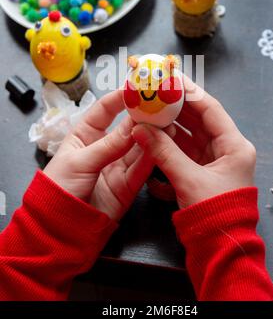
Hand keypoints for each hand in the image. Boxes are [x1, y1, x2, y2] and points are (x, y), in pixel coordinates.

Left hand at [44, 89, 153, 220]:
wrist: (60, 228)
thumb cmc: (60, 188)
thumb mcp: (80, 161)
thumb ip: (109, 145)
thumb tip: (134, 126)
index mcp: (85, 136)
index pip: (104, 110)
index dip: (120, 98)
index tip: (137, 89)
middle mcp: (103, 148)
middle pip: (126, 128)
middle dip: (142, 117)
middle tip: (160, 107)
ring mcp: (116, 166)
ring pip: (138, 148)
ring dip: (151, 137)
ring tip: (167, 125)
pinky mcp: (127, 186)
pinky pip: (141, 169)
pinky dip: (152, 158)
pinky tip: (162, 147)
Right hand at [132, 76, 255, 208]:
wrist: (219, 249)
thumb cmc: (213, 213)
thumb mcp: (188, 179)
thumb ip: (162, 152)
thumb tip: (139, 129)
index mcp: (234, 146)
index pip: (211, 109)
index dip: (190, 93)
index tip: (170, 80)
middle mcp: (226, 150)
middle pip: (199, 121)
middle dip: (175, 109)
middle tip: (154, 95)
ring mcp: (214, 162)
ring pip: (189, 137)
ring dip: (169, 128)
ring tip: (148, 114)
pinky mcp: (202, 173)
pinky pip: (184, 153)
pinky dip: (169, 147)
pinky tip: (152, 139)